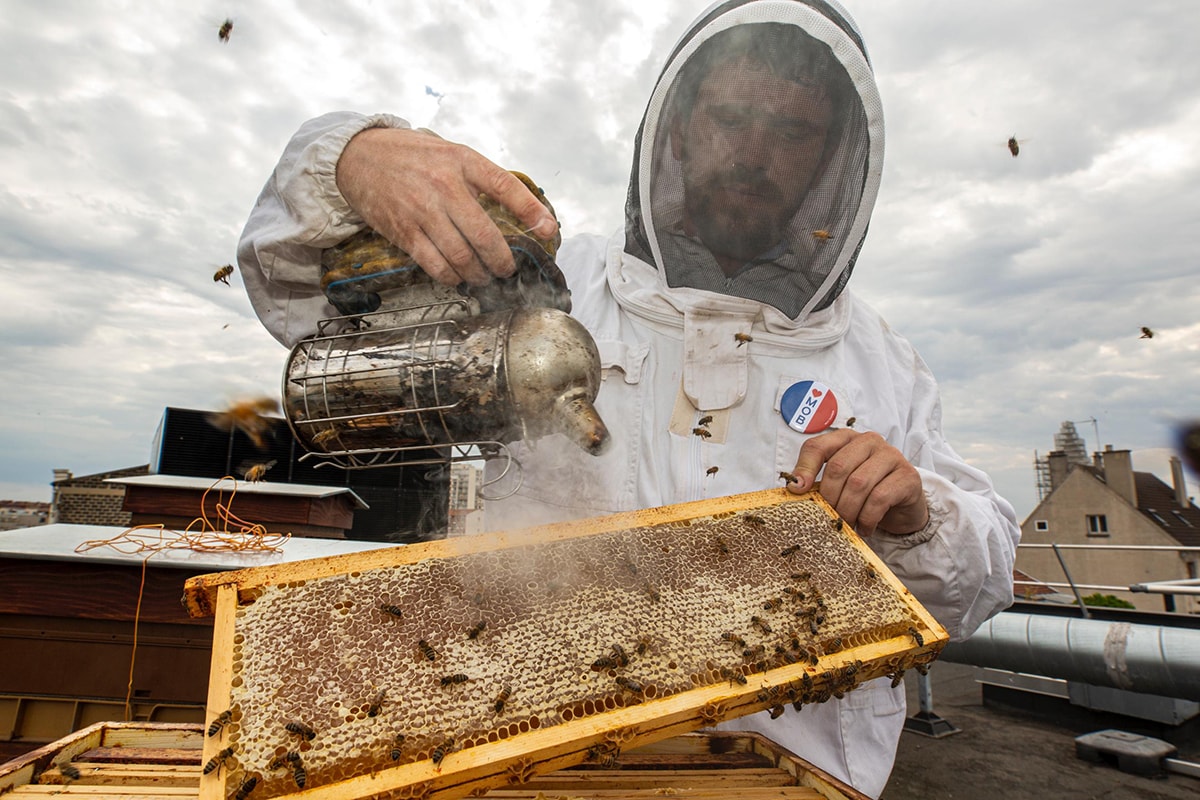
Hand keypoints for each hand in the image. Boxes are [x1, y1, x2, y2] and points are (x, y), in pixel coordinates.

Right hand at [335, 127, 558, 285]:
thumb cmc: (410, 155)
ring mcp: (422, 210)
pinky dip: (451, 277)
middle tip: (508, 269)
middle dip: (502, 260)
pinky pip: (435, 265)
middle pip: (485, 234)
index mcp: (462, 161)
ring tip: (484, 276)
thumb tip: (520, 205)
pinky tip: (458, 277)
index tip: (549, 229)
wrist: (358, 156)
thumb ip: (479, 176)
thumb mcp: (449, 152)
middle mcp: (444, 185)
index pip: (505, 186)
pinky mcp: (403, 231)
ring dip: (479, 274)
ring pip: (462, 256)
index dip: (531, 210)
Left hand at [786, 430, 928, 535]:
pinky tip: (865, 528)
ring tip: (846, 526)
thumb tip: (794, 489)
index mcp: (846, 439)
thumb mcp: (839, 485)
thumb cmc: (865, 492)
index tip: (797, 492)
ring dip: (848, 511)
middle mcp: (868, 441)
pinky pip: (880, 498)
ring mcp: (891, 455)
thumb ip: (818, 482)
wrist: (903, 506)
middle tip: (828, 519)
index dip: (804, 469)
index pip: (818, 446)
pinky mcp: (907, 475)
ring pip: (858, 483)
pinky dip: (868, 518)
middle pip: (838, 467)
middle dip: (829, 498)